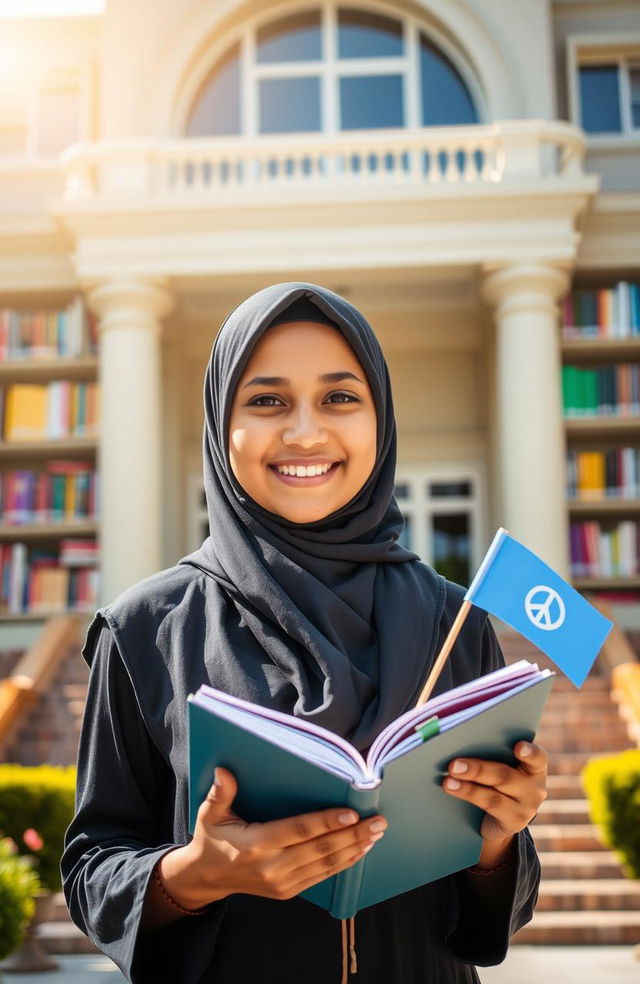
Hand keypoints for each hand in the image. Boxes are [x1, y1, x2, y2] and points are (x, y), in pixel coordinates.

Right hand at [161, 767, 386, 907]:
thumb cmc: (213, 839)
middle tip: (378, 821)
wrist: (207, 878)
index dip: (326, 822)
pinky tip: (360, 850)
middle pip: (320, 850)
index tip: (351, 813)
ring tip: (376, 834)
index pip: (298, 831)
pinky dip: (344, 863)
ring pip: (326, 865)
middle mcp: (272, 867)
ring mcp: (282, 883)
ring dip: (354, 849)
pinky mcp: (288, 891)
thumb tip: (224, 771)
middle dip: (353, 835)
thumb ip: (221, 793)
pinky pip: (322, 877)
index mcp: (255, 845)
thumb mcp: (210, 814)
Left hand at [442, 741, 547, 844]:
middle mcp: (535, 786)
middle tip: (453, 764)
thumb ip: (492, 753)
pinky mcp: (514, 821)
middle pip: (504, 776)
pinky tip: (451, 788)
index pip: (537, 757)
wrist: (503, 815)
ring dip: (467, 787)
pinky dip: (467, 795)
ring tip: (447, 780)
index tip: (518, 746)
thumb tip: (458, 742)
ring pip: (494, 795)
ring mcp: (527, 807)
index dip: (529, 752)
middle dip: (477, 769)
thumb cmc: (499, 778)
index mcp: (535, 766)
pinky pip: (489, 807)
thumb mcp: (502, 765)